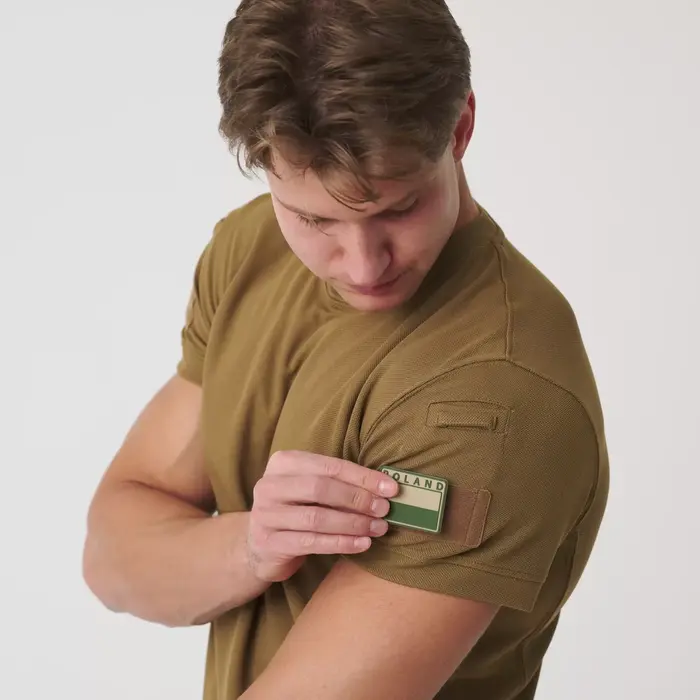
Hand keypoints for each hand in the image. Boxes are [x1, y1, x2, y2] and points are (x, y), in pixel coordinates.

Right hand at [246, 450, 399, 581]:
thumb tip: (384, 487)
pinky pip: (311, 542)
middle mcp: (270, 485)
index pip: (329, 466)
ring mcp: (266, 515)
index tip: (390, 488)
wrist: (260, 546)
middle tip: (384, 509)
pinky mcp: (269, 543)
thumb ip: (337, 483)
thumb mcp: (310, 489)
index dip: (362, 477)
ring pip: (317, 517)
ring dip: (353, 523)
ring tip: (378, 528)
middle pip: (320, 488)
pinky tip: (362, 544)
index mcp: (283, 462)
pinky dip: (341, 543)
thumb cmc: (296, 509)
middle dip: (357, 498)